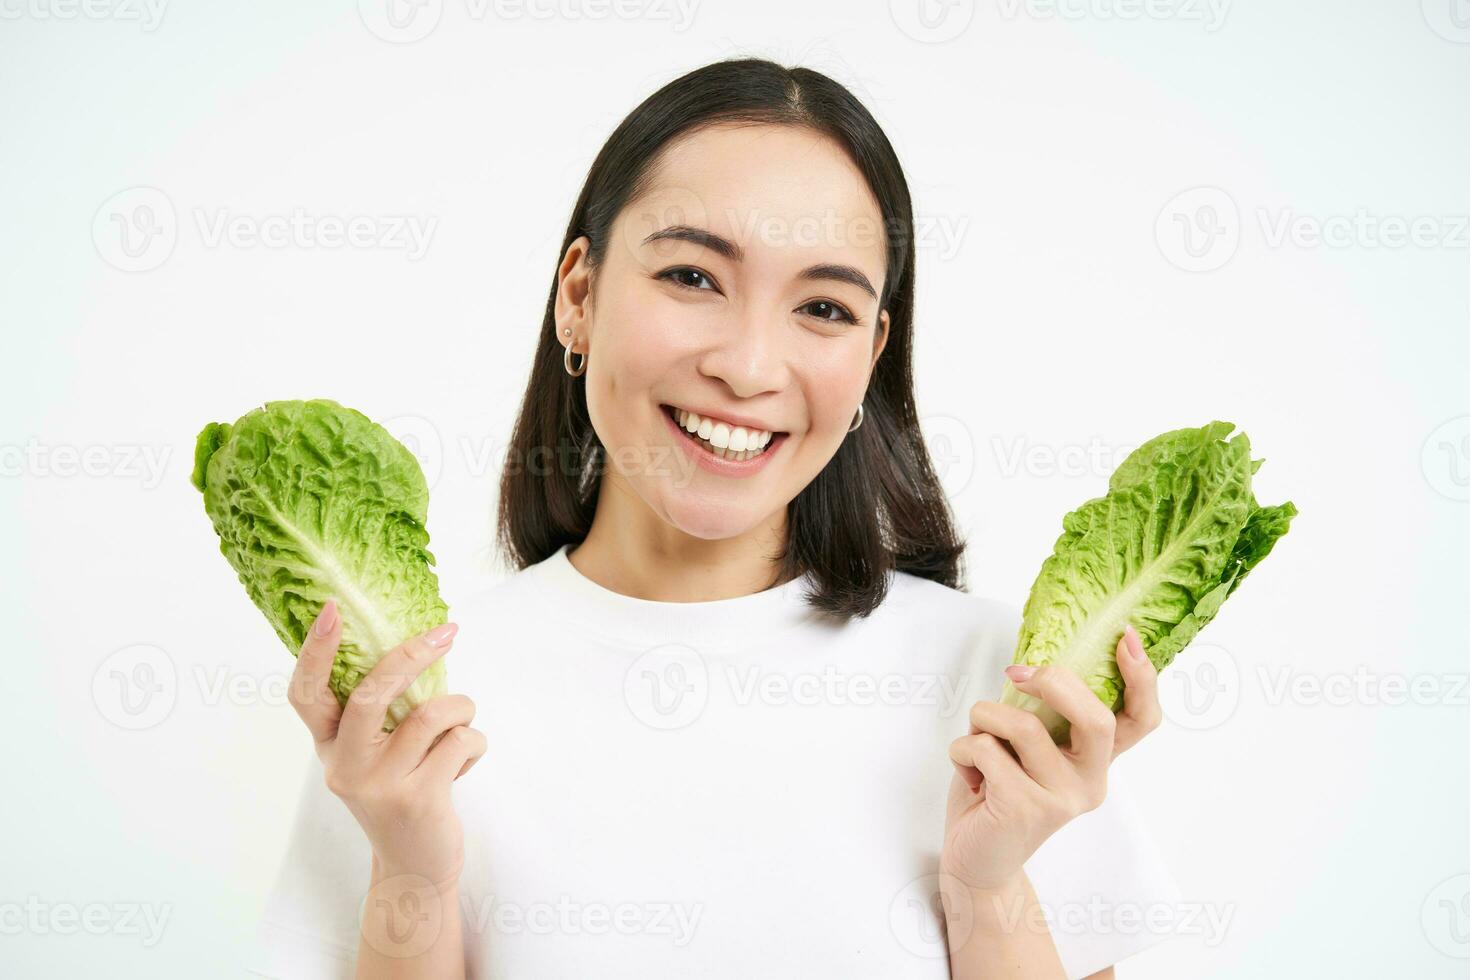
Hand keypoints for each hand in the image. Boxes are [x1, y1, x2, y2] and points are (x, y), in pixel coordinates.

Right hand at [287, 599, 485, 887]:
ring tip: (463, 722)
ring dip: (462, 707)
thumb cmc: (403, 793)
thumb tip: (417, 644)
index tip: (331, 610)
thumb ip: (382, 712)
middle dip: (413, 656)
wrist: (414, 867)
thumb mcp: (377, 754)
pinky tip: (465, 762)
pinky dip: (475, 742)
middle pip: (371, 694)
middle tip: (447, 633)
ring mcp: (380, 785)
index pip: (306, 693)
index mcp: (331, 746)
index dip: (315, 650)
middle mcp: (346, 765)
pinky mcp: (418, 800)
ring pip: (432, 713)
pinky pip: (460, 742)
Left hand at [940, 625, 1161, 892]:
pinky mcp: (1025, 808)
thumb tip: (1030, 666)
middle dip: (1052, 682)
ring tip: (976, 737)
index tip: (1125, 637)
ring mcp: (1061, 798)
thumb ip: (1041, 717)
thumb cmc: (998, 792)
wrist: (977, 860)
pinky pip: (984, 749)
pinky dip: (962, 750)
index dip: (1141, 678)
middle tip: (1017, 675)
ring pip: (1022, 725)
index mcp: (1097, 761)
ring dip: (984, 716)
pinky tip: (968, 775)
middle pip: (1094, 716)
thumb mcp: (1027, 749)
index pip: (1140, 720)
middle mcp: (1091, 782)